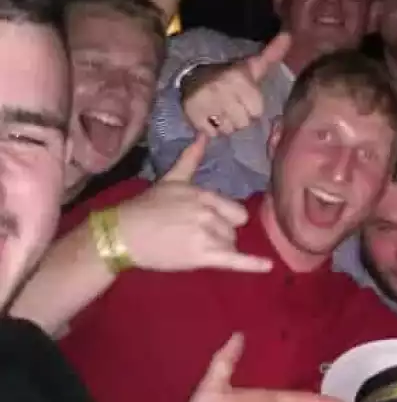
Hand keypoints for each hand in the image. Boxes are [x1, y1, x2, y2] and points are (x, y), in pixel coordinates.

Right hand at [118, 135, 272, 273]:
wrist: (122, 234)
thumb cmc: (145, 208)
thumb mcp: (171, 179)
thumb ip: (191, 159)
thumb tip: (204, 135)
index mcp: (204, 194)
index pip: (235, 212)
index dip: (224, 220)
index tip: (205, 223)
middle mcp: (208, 212)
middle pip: (233, 230)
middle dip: (220, 235)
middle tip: (193, 237)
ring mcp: (207, 234)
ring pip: (229, 246)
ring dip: (216, 250)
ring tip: (189, 247)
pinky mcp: (203, 255)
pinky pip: (236, 261)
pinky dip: (253, 265)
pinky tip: (268, 266)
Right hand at [182, 32, 290, 136]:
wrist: (193, 74)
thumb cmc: (230, 76)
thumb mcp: (252, 66)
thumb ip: (272, 54)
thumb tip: (288, 35)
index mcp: (239, 79)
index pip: (257, 112)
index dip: (252, 108)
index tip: (244, 99)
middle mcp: (222, 89)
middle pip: (243, 123)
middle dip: (240, 118)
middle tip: (231, 106)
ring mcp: (205, 102)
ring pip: (228, 130)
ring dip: (226, 125)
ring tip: (220, 111)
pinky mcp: (192, 113)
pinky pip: (211, 134)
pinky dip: (211, 130)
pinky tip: (209, 116)